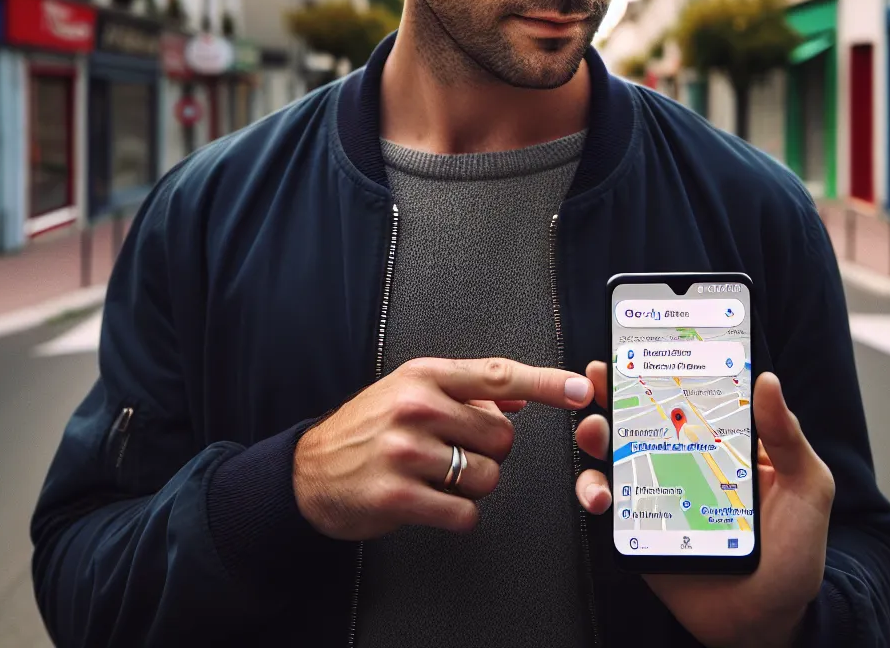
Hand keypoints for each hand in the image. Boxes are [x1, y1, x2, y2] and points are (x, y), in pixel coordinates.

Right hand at [294, 356, 594, 539]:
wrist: (308, 472)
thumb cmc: (365, 430)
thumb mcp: (408, 392)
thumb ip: (465, 391)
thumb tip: (519, 394)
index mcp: (424, 376)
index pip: (498, 374)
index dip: (547, 384)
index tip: (582, 390)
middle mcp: (415, 407)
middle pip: (502, 436)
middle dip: (488, 452)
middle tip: (452, 453)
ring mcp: (404, 451)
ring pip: (487, 476)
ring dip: (472, 486)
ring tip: (436, 477)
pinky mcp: (398, 496)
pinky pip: (464, 513)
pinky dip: (457, 515)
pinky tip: (430, 503)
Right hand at [573, 362, 833, 647]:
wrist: (766, 622)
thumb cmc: (794, 556)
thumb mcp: (807, 487)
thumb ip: (788, 436)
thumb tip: (769, 381)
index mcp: (726, 444)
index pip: (691, 395)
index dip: (664, 367)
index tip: (641, 344)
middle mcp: (687, 461)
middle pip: (641, 416)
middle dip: (612, 391)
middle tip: (598, 379)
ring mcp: (659, 493)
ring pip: (614, 454)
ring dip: (595, 436)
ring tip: (595, 433)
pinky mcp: (638, 528)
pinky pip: (606, 502)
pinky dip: (593, 492)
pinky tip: (601, 494)